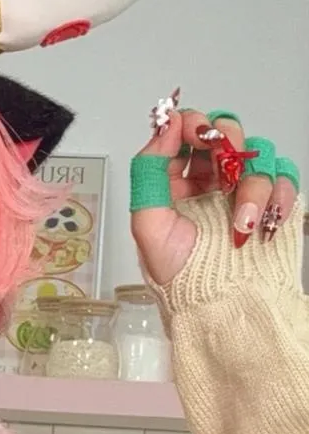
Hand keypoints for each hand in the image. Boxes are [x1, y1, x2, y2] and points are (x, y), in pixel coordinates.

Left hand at [131, 103, 299, 287]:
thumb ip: (149, 171)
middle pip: (225, 131)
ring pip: (257, 153)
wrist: (220, 309)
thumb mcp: (148, 226)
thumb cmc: (181, 279)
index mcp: (177, 183)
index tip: (196, 134)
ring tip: (240, 223)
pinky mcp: (272, 204)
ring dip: (251, 183)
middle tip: (224, 166)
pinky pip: (285, 177)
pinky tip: (262, 223)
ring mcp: (243, 191)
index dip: (191, 124)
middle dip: (226, 141)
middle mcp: (211, 182)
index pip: (185, 132)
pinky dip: (278, 195)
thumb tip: (163, 126)